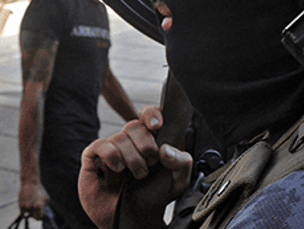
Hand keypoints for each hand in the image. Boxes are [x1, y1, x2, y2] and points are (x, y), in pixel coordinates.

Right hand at [19, 181, 48, 219]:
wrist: (30, 183)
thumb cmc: (39, 190)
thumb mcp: (46, 197)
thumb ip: (45, 206)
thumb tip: (43, 211)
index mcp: (39, 206)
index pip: (39, 217)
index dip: (40, 217)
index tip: (40, 216)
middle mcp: (32, 207)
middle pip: (34, 217)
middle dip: (36, 216)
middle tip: (36, 213)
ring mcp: (26, 207)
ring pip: (28, 215)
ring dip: (30, 212)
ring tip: (32, 207)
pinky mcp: (20, 205)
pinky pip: (23, 214)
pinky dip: (25, 214)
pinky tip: (27, 212)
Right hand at [78, 106, 191, 228]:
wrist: (134, 217)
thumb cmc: (156, 194)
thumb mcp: (178, 181)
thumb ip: (181, 162)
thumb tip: (165, 149)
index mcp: (152, 138)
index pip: (150, 114)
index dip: (152, 115)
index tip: (157, 126)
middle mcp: (131, 140)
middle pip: (134, 125)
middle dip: (146, 145)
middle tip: (151, 163)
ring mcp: (112, 148)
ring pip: (119, 137)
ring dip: (131, 157)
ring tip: (138, 175)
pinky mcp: (94, 159)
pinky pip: (99, 145)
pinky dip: (110, 155)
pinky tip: (117, 168)